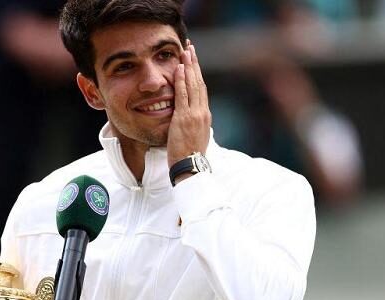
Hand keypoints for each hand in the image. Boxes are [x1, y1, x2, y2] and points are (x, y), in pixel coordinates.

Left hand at [167, 42, 211, 166]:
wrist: (191, 166)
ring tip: (185, 51)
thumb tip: (192, 121)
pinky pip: (183, 95)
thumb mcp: (196, 138)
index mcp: (205, 116)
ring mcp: (194, 114)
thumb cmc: (190, 156)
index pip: (202, 90)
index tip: (193, 62)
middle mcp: (202, 112)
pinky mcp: (184, 118)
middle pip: (200, 82)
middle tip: (190, 48)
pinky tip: (179, 68)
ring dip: (189, 66)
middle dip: (195, 64)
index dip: (198, 74)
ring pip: (193, 85)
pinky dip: (182, 80)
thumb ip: (194, 126)